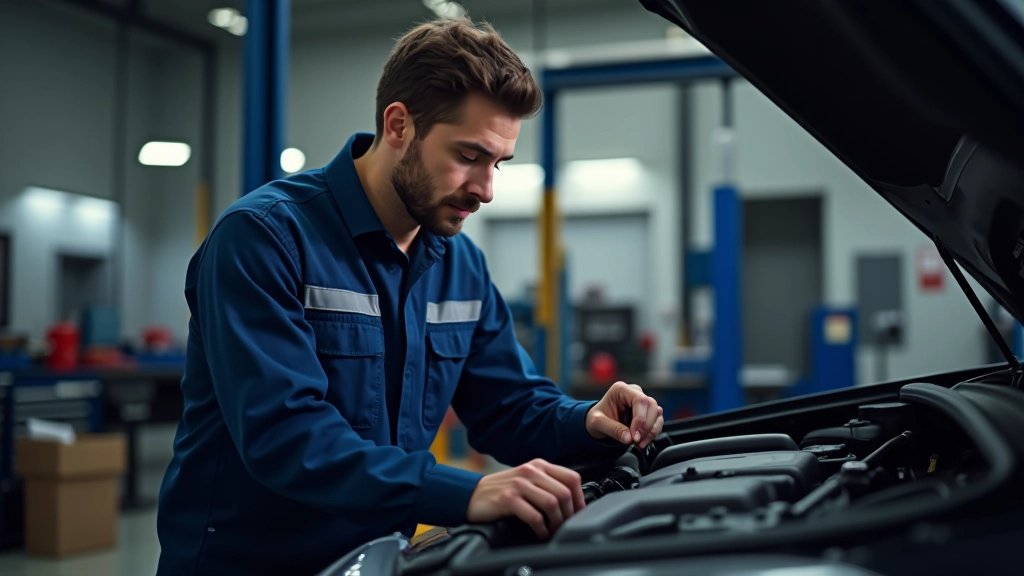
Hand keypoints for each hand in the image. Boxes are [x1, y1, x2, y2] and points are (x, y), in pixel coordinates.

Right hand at [466, 458, 585, 539]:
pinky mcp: (508, 499)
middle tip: (566, 526)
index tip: (578, 513)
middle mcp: (531, 471)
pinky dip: (541, 528)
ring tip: (553, 531)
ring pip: (552, 503)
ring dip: (556, 523)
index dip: (580, 498)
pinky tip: (540, 532)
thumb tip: (573, 503)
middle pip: (564, 492)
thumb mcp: (527, 480)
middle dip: (569, 514)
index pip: (571, 477)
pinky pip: (534, 516)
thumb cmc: (502, 490)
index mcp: (539, 465)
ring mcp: (519, 484)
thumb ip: (547, 484)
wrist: (472, 494)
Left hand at [586, 381, 664, 448]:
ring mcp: (643, 402)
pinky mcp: (648, 412)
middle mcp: (635, 392)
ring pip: (657, 414)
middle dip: (646, 426)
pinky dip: (652, 433)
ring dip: (651, 431)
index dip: (640, 418)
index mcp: (621, 389)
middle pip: (652, 406)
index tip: (634, 435)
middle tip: (636, 440)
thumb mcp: (598, 423)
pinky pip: (657, 421)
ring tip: (639, 443)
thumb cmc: (598, 417)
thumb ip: (613, 430)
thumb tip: (629, 438)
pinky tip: (643, 441)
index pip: (640, 400)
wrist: (599, 422)